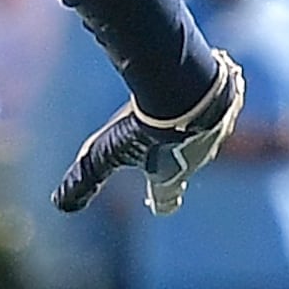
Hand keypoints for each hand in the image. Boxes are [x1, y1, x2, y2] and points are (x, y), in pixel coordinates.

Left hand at [56, 51, 243, 215]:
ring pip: (203, 131)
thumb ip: (84, 179)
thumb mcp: (106, 153)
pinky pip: (218, 104)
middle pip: (186, 162)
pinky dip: (207, 98)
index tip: (159, 205)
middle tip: (162, 143)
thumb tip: (59, 204)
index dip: (162, 201)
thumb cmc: (146, 128)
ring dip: (191, 124)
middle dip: (176, 155)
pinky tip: (196, 83)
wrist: (188, 91)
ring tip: (179, 110)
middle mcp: (198, 158)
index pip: (166, 198)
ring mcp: (216, 131)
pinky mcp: (228, 104)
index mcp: (171, 175)